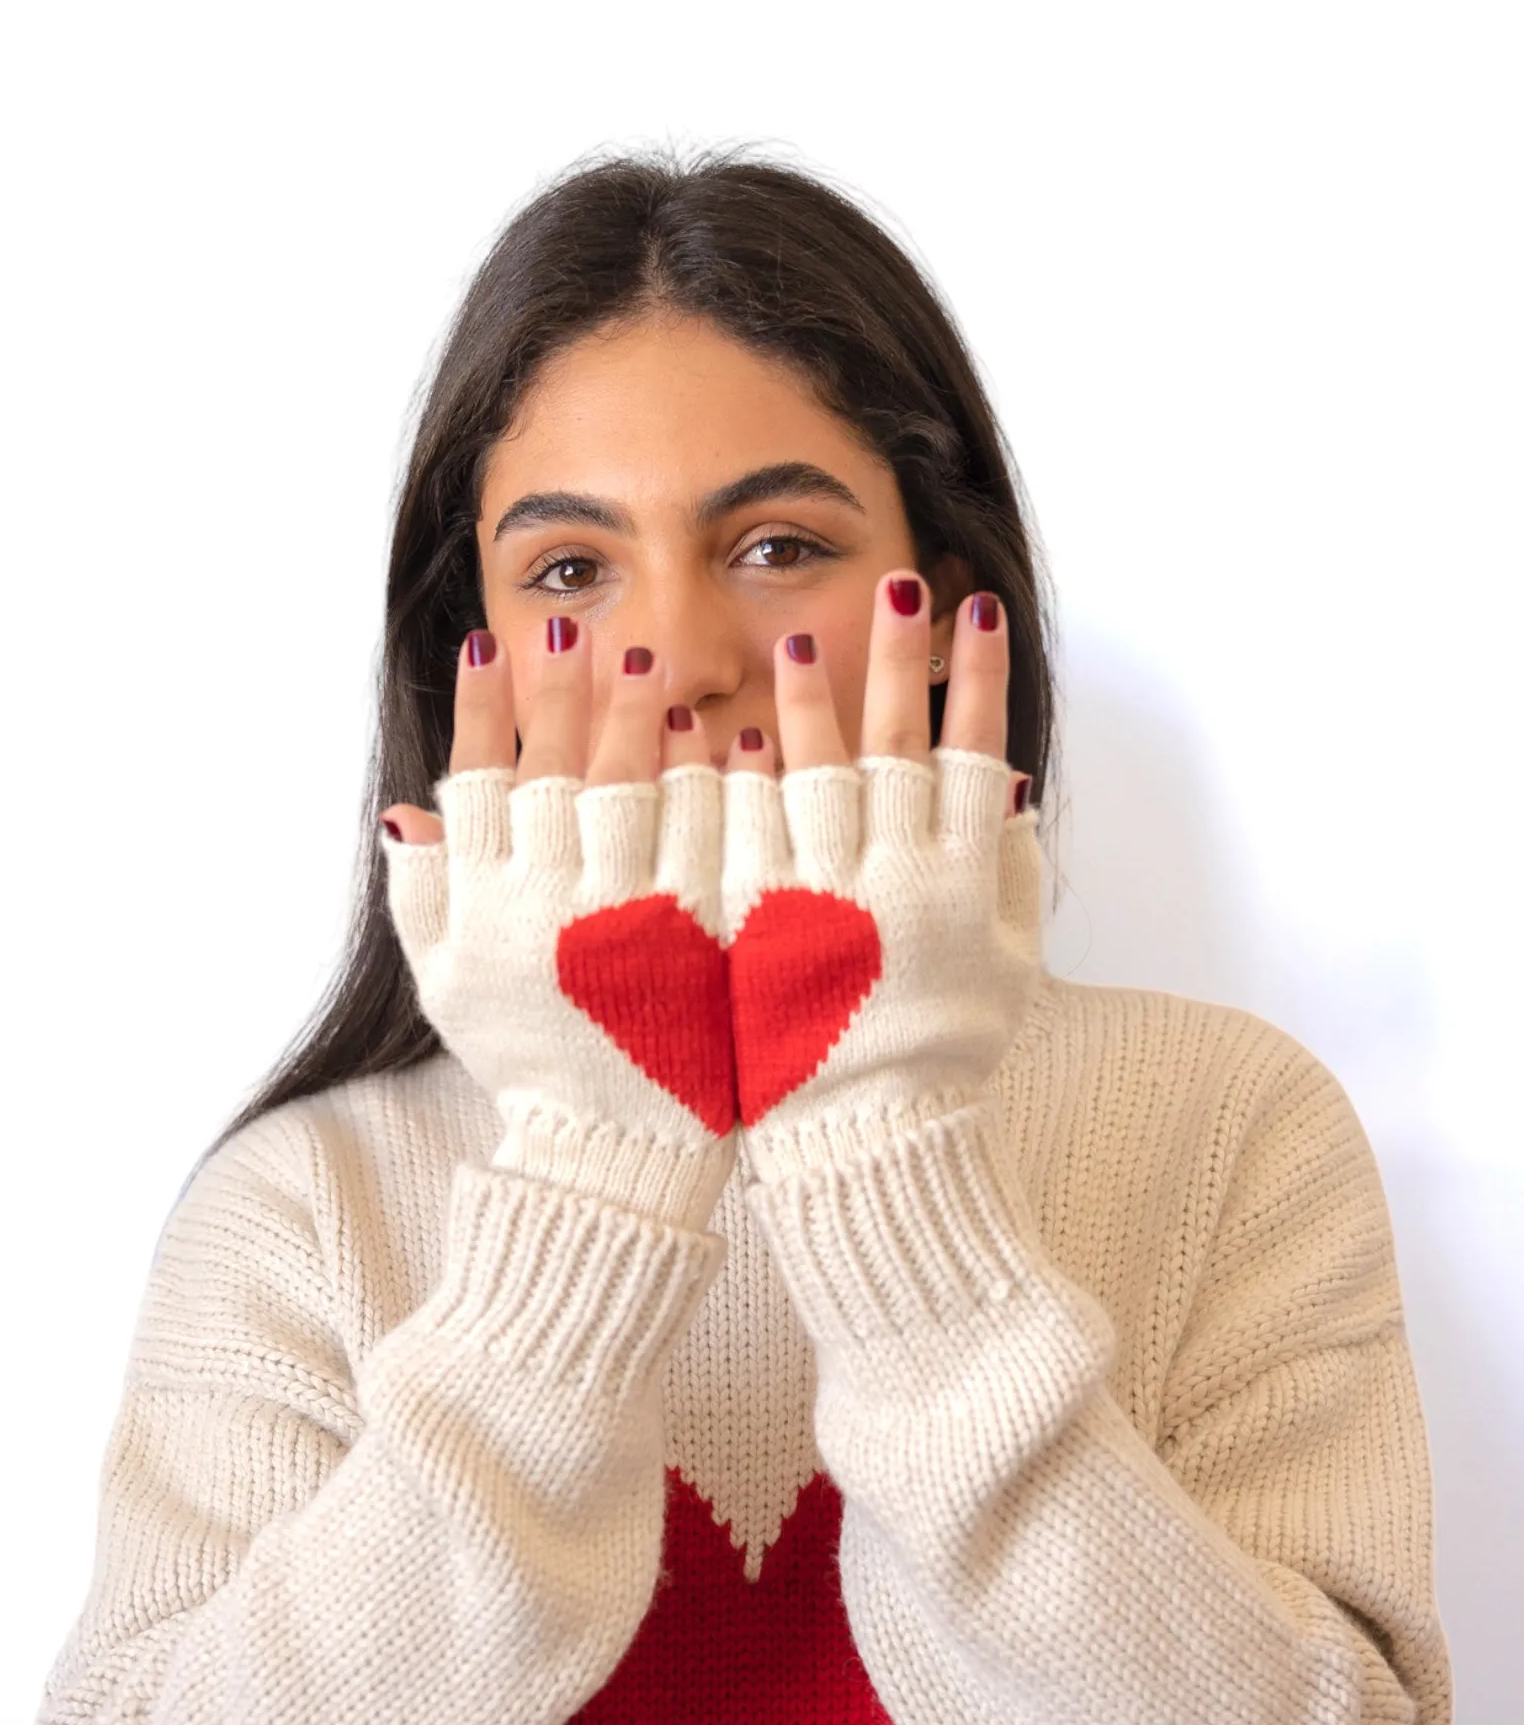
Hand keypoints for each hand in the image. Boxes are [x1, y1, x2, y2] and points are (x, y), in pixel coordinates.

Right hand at [380, 622, 737, 1229]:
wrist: (617, 1147)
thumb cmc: (530, 1059)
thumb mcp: (450, 985)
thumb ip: (424, 895)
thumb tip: (404, 810)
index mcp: (491, 912)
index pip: (481, 786)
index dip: (484, 713)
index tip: (488, 646)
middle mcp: (556, 912)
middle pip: (557, 774)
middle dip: (560, 694)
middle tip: (569, 628)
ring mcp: (635, 925)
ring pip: (636, 797)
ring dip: (637, 723)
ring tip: (642, 664)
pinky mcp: (706, 942)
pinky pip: (712, 842)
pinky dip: (717, 786)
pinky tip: (725, 737)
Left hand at [720, 574, 1038, 1179]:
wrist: (862, 1139)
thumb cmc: (936, 1053)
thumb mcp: (1001, 962)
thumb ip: (1003, 868)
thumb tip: (1002, 782)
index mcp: (956, 884)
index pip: (970, 753)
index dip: (976, 678)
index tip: (975, 609)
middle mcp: (891, 884)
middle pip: (893, 745)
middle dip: (897, 660)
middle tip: (898, 585)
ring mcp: (817, 904)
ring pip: (808, 778)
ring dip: (803, 705)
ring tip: (793, 642)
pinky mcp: (750, 931)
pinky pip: (735, 836)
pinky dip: (729, 780)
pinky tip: (721, 732)